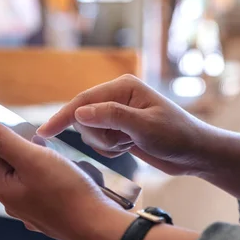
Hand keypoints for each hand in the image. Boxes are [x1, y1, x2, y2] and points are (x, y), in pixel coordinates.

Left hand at [0, 114, 118, 239]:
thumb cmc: (67, 192)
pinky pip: (42, 185)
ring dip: (35, 158)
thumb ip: (1, 140)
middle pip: (7, 160)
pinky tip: (63, 171)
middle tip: (29, 130)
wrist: (97, 226)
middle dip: (17, 143)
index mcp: (3, 187)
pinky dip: (49, 173)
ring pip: (26, 173)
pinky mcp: (49, 211)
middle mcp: (13, 200)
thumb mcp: (32, 159)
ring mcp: (31, 208)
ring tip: (52, 151)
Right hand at [37, 75, 209, 175]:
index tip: (43, 134)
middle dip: (99, 136)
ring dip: (106, 144)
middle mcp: (118, 97)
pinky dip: (111, 149)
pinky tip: (130, 148)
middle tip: (122, 142)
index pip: (83, 101)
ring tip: (130, 144)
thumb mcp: (145, 127)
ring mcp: (118, 114)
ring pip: (91, 132)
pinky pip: (101, 142)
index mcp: (123, 87)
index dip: (62, 117)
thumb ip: (111, 117)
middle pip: (84, 118)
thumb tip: (79, 112)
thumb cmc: (177, 135)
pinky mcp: (120, 129)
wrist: (196, 153)